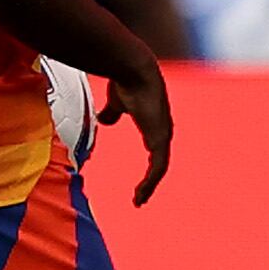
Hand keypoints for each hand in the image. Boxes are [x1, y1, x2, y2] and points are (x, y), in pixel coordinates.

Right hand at [99, 51, 172, 205]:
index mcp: (154, 124)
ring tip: (139, 199)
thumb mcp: (116, 102)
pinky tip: (141, 193)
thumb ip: (112, 113)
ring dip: (149, 185)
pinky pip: (158, 167)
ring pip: (160, 168)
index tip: (139, 179)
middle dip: (151, 181)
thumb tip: (104, 120)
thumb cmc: (124, 81)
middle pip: (160, 163)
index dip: (149, 167)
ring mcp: (163, 135)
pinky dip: (150, 182)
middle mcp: (162, 131)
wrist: (132, 70)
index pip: (156, 151)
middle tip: (140, 196)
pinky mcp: (160, 138)